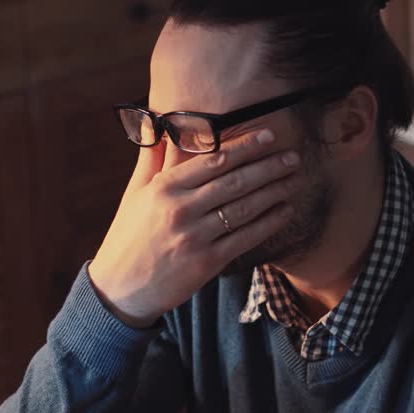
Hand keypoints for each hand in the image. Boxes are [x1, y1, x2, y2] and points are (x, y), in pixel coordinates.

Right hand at [87, 129, 303, 327]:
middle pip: (235, 182)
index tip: (268, 136)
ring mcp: (194, 238)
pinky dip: (268, 223)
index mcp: (163, 188)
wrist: (119, 288)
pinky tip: (284, 211)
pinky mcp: (206, 263)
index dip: (245, 146)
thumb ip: (152, 158)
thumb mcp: (134, 193)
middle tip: (292, 157)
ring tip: (293, 180)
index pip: (213, 160)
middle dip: (268, 167)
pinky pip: (244, 238)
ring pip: (244, 208)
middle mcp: (180, 210)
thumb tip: (160, 124)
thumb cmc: (128, 236)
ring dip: (273, 192)